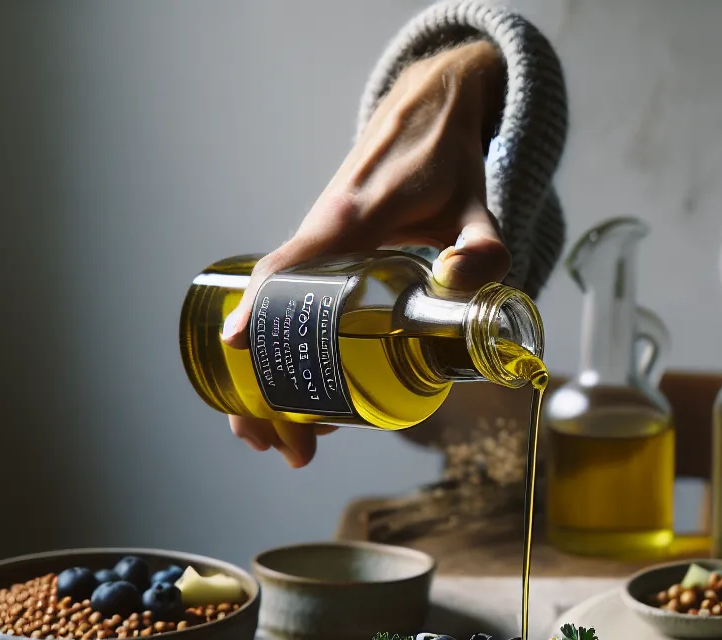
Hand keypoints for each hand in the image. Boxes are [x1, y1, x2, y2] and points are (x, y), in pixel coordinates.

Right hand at [222, 40, 509, 466]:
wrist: (429, 114)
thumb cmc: (448, 162)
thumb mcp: (480, 206)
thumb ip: (484, 248)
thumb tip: (456, 285)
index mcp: (349, 221)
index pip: (288, 268)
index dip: (260, 310)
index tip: (236, 352)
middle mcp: (320, 234)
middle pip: (268, 311)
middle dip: (259, 384)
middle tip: (277, 444)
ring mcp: (316, 246)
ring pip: (272, 316)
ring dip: (264, 379)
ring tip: (279, 438)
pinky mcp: (322, 257)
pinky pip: (287, 308)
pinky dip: (281, 354)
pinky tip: (298, 400)